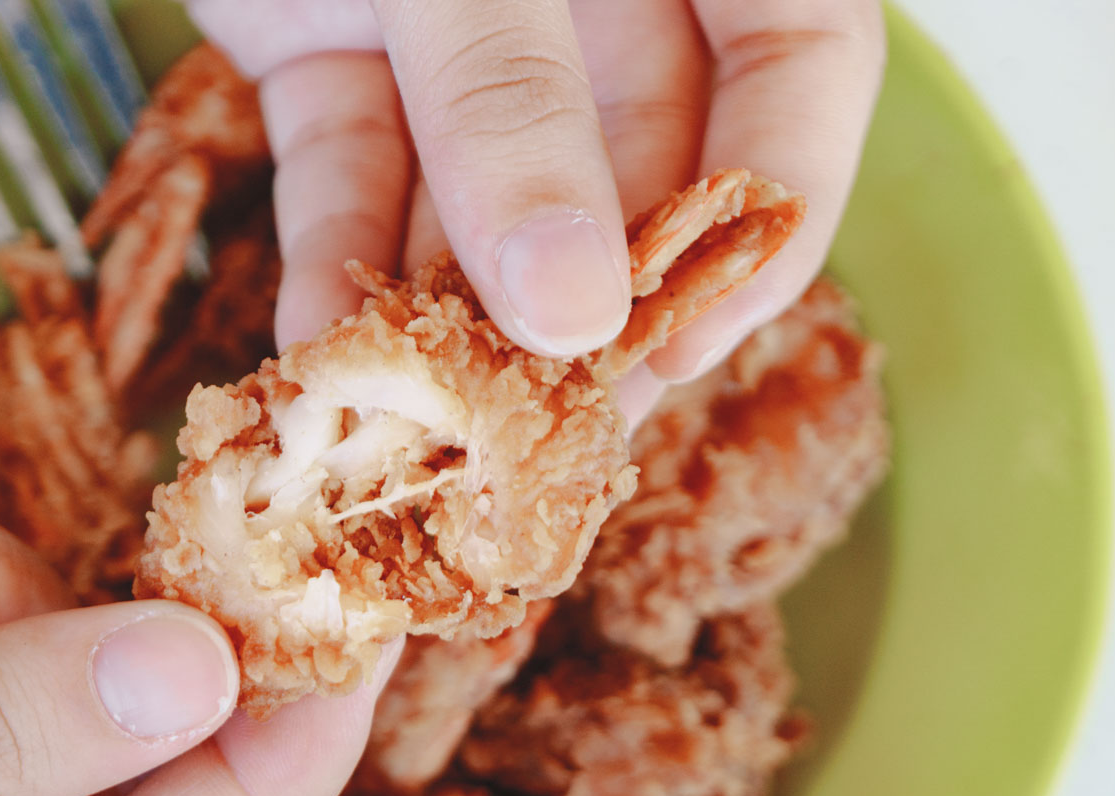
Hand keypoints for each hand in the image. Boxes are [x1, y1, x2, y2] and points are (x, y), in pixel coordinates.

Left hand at [186, 0, 883, 418]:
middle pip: (631, 166)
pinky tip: (318, 353)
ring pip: (482, 198)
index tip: (692, 341)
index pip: (796, 62)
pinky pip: (351, 172)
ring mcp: (455, 28)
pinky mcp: (337, 50)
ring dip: (449, 316)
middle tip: (550, 436)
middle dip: (590, 307)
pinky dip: (331, 260)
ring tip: (423, 432)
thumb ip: (512, 98)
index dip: (766, 212)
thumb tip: (573, 306)